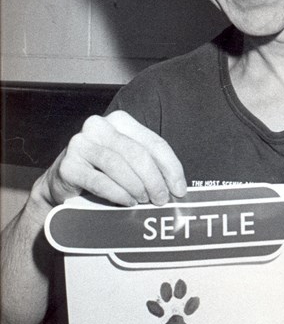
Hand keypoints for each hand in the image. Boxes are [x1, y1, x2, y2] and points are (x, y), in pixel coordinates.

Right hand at [35, 110, 186, 208]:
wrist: (64, 185)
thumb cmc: (104, 173)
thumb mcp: (130, 163)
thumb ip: (150, 167)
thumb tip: (177, 188)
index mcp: (120, 121)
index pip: (154, 143)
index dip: (171, 168)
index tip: (180, 190)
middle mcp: (98, 126)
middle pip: (137, 153)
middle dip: (154, 180)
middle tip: (161, 200)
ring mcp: (80, 144)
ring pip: (118, 165)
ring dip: (136, 187)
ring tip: (143, 201)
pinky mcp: (68, 165)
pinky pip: (99, 181)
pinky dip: (118, 193)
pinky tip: (127, 202)